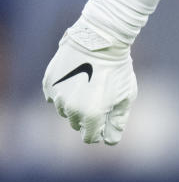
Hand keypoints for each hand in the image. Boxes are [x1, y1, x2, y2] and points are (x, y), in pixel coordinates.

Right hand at [42, 21, 137, 144]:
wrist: (99, 41)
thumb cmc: (117, 70)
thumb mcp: (125, 96)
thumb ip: (117, 121)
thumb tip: (110, 140)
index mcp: (91, 116)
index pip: (90, 138)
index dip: (99, 130)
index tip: (106, 118)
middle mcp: (71, 109)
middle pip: (77, 124)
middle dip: (88, 116)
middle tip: (100, 96)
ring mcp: (57, 96)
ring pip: (65, 110)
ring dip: (75, 104)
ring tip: (89, 85)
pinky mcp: (49, 83)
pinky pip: (55, 96)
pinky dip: (65, 92)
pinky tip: (77, 78)